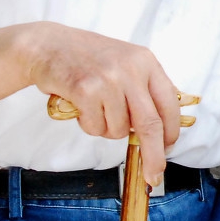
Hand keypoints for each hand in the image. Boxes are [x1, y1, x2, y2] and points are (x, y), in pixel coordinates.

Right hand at [26, 22, 179, 185]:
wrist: (48, 45)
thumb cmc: (89, 59)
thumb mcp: (127, 62)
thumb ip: (146, 88)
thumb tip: (165, 127)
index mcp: (146, 62)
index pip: (169, 104)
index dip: (171, 132)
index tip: (168, 149)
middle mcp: (131, 69)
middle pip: (150, 124)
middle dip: (153, 155)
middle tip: (154, 175)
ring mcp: (107, 80)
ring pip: (119, 130)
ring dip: (108, 130)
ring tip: (96, 108)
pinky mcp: (84, 90)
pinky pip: (96, 128)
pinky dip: (89, 125)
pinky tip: (82, 107)